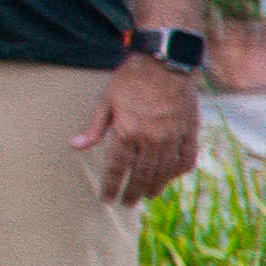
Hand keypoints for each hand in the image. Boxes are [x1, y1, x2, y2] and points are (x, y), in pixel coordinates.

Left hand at [80, 58, 202, 206]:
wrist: (166, 61)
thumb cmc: (131, 78)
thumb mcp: (106, 99)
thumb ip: (94, 127)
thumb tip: (75, 145)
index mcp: (127, 132)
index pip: (117, 168)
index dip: (111, 186)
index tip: (107, 199)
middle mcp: (151, 140)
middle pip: (141, 175)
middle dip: (132, 192)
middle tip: (128, 204)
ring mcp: (172, 137)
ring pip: (164, 171)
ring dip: (155, 186)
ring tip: (148, 196)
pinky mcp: (189, 131)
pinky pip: (186, 158)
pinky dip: (178, 171)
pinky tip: (172, 177)